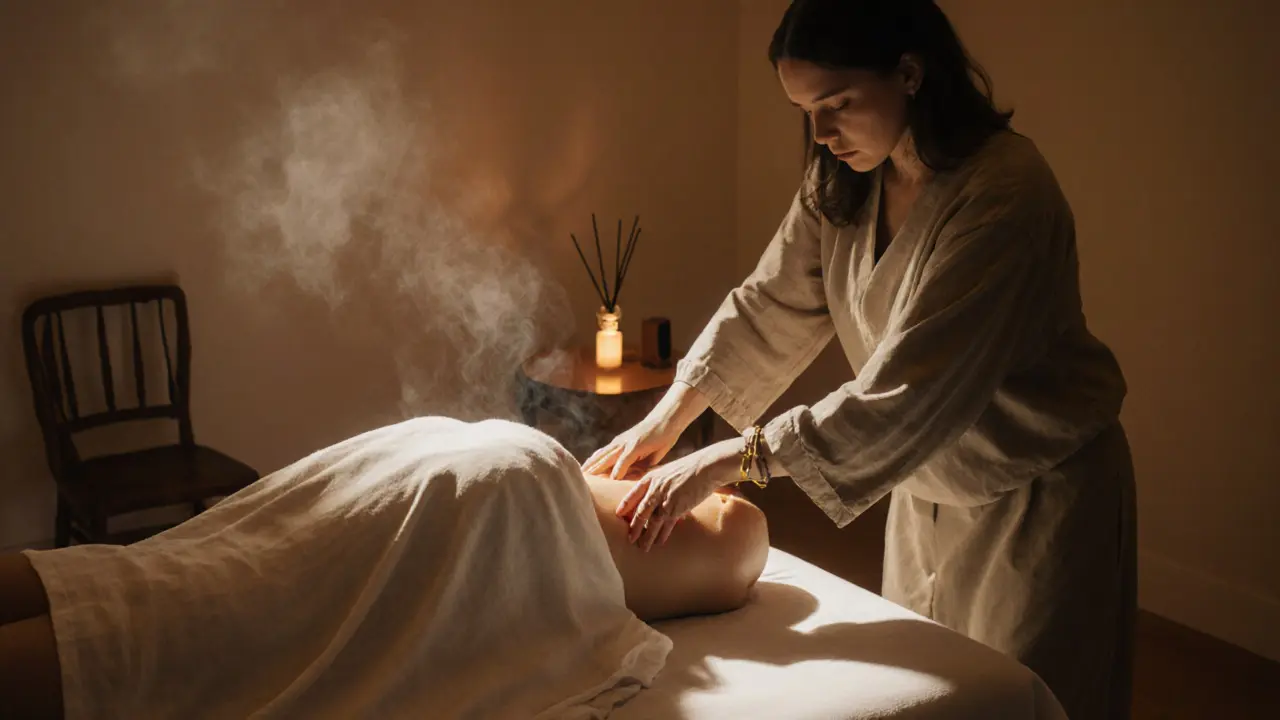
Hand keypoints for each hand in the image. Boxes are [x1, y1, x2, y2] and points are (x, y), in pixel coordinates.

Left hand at [582, 414, 683, 480]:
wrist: (667, 420)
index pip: (601, 458)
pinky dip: (618, 469)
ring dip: (596, 469)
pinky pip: (624, 459)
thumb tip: (631, 477)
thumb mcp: (643, 455)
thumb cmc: (657, 437)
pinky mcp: (636, 445)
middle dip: (588, 469)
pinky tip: (613, 478)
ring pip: (606, 458)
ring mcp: (626, 444)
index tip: (582, 478)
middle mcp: (619, 444)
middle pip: (599, 458)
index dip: (591, 467)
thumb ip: (635, 465)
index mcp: (619, 446)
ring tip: (586, 479)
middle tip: (576, 479)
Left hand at [614, 438, 743, 551]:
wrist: (706, 467)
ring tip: (642, 547)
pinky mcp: (675, 508)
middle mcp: (654, 489)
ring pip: (651, 522)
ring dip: (646, 536)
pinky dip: (662, 535)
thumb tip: (661, 499)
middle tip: (629, 538)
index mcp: (651, 478)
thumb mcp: (670, 472)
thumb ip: (662, 485)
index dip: (625, 505)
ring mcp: (664, 499)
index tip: (618, 514)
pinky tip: (659, 542)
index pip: (633, 494)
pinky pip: (665, 525)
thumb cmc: (691, 468)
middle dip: (634, 527)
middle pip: (640, 511)